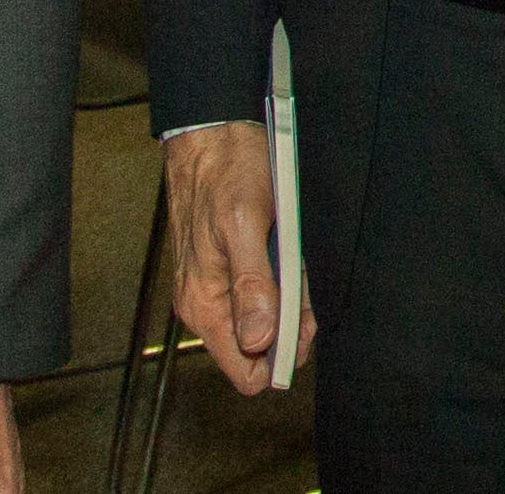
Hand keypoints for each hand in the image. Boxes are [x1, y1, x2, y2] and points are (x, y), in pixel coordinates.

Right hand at [161, 121, 314, 396]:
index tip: (301, 319)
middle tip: (298, 274)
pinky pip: (260, 292)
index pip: (246, 372)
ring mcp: (214, 287)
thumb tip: (259, 339)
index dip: (281, 355)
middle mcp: (204, 304)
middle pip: (260, 347)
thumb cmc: (224, 169)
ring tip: (288, 252)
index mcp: (204, 304)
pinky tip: (281, 247)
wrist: (209, 131)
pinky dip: (279, 277)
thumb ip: (252, 284)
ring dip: (287, 295)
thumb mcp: (245, 223)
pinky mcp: (225, 269)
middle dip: (290, 321)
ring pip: (264, 319)